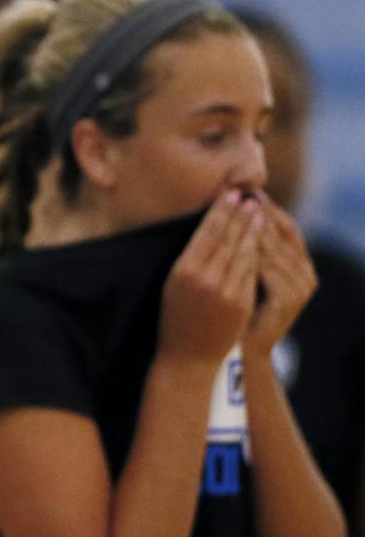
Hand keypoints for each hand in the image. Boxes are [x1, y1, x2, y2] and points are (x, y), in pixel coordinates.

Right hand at [159, 190, 259, 364]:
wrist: (188, 357)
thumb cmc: (175, 318)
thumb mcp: (172, 285)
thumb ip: (190, 259)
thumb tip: (207, 229)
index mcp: (182, 271)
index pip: (206, 234)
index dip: (220, 212)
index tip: (229, 195)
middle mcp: (204, 279)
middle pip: (226, 239)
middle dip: (239, 215)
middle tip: (248, 197)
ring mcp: (225, 292)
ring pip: (242, 253)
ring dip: (251, 230)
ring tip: (257, 213)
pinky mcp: (241, 303)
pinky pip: (251, 272)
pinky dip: (257, 253)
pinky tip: (260, 241)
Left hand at [245, 192, 316, 355]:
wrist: (237, 348)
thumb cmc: (232, 307)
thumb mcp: (241, 272)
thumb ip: (245, 246)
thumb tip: (232, 206)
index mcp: (297, 263)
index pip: (284, 227)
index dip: (266, 207)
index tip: (244, 188)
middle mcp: (305, 273)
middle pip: (283, 234)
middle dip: (261, 213)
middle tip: (243, 192)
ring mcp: (300, 288)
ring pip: (276, 250)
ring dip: (257, 230)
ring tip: (241, 209)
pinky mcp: (288, 301)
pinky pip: (269, 271)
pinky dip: (255, 254)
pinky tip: (240, 240)